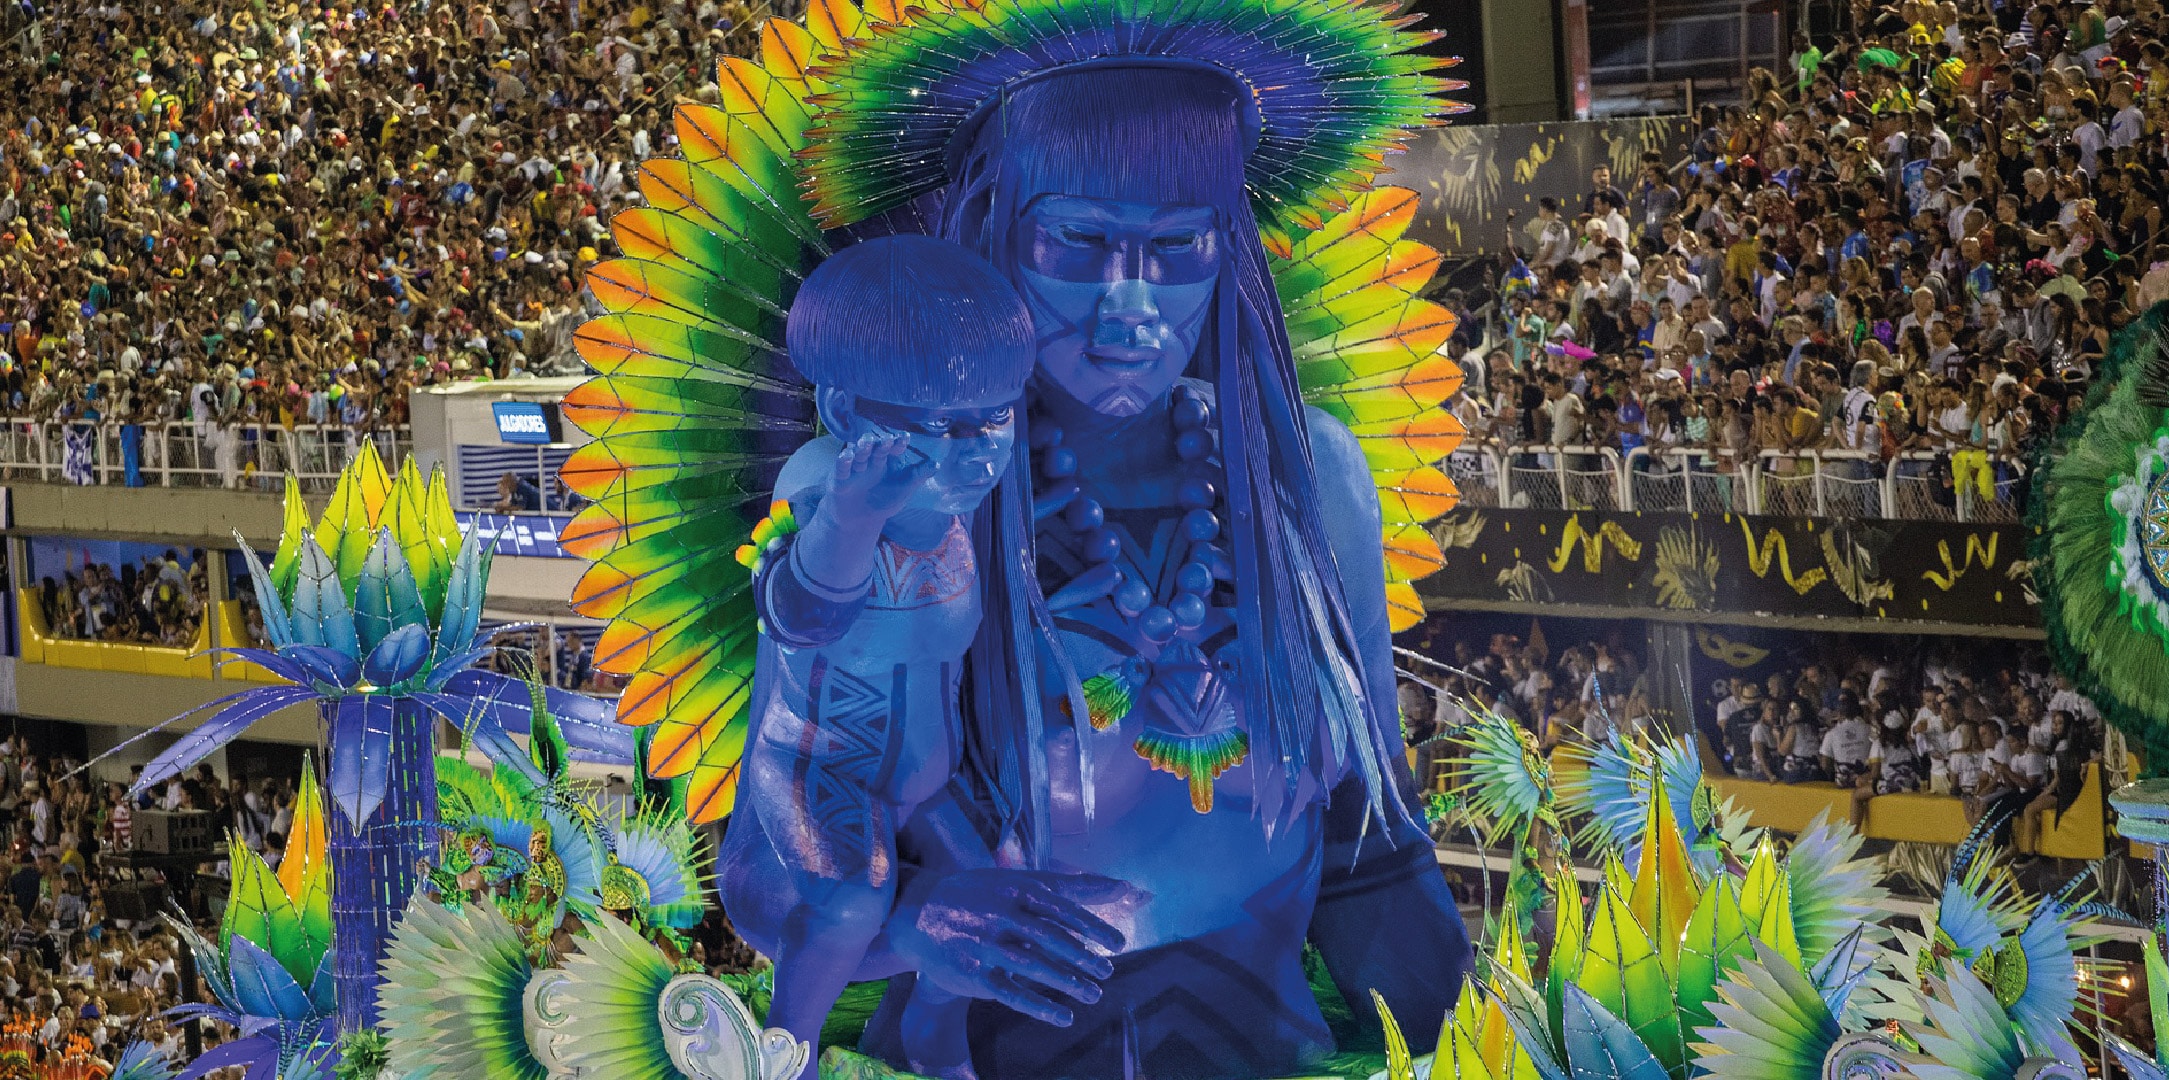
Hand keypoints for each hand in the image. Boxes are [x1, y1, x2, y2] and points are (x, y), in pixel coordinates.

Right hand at [825, 429, 935, 526]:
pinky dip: (843, 461)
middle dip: (880, 443)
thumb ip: (917, 477)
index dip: (898, 442)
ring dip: (862, 448)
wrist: (859, 521)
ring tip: (866, 442)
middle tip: (886, 438)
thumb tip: (936, 464)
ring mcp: (855, 469)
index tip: (905, 437)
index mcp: (886, 462)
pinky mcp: (839, 479)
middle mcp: (870, 461)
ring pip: (858, 455)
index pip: (893, 449)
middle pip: (875, 449)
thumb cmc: (883, 502)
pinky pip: (842, 468)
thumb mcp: (903, 490)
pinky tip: (847, 455)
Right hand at [889, 868, 1137, 1026]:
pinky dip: (1040, 1007)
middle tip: (1107, 971)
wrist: (919, 913)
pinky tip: (1064, 1017)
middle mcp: (1003, 916)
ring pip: (1035, 967)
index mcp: (1018, 890)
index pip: (1064, 909)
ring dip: (1068, 983)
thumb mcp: (1021, 881)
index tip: (1119, 943)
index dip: (1094, 927)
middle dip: (1083, 957)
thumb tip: (1121, 885)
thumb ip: (1070, 885)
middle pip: (1052, 939)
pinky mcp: (975, 974)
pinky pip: (1012, 994)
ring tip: (1093, 994)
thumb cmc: (981, 895)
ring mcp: (988, 946)